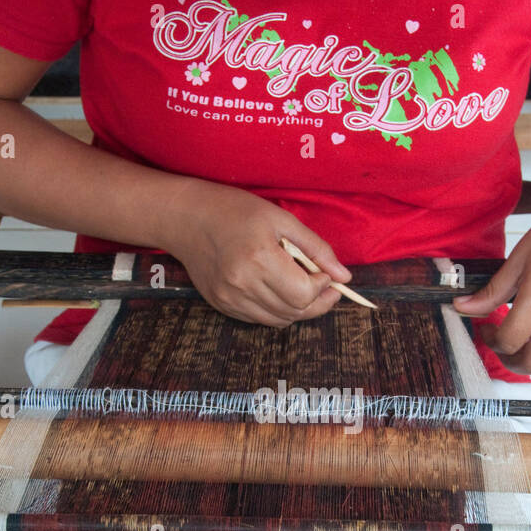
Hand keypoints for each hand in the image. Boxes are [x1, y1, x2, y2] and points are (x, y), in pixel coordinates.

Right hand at [167, 185, 351, 325]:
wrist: (187, 218)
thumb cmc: (236, 211)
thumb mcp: (281, 219)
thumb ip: (316, 248)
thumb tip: (344, 275)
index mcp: (258, 259)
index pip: (304, 293)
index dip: (323, 287)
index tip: (325, 273)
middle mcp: (242, 285)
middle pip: (295, 311)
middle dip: (318, 301)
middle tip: (326, 286)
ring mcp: (230, 299)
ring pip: (280, 320)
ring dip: (298, 308)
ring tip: (303, 287)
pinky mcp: (223, 306)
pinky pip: (260, 319)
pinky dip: (277, 310)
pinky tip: (277, 289)